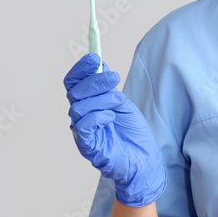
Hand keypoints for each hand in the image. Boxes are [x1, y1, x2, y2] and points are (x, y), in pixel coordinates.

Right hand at [64, 53, 166, 206]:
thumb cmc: (132, 132)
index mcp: (87, 103)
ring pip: (79, 107)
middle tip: (116, 78)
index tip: (95, 57)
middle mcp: (80, 116)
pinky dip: (98, 116)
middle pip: (75, 92)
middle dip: (96, 81)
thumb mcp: (122, 103)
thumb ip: (108, 87)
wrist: (144, 159)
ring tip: (119, 102)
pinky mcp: (87, 145)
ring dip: (102, 99)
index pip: (74, 82)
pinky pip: (84, 126)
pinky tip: (111, 117)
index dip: (81, 68)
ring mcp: (82, 131)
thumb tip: (100, 65)